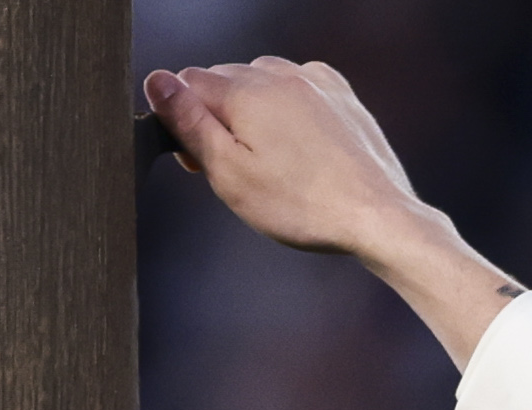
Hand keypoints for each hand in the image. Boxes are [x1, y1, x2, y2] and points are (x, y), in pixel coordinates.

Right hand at [143, 61, 521, 355]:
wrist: (375, 215)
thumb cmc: (300, 205)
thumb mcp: (229, 172)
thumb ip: (189, 122)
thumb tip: (156, 81)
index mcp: (244, 90)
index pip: (186, 84)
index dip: (182, 123)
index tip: (198, 161)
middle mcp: (278, 73)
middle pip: (223, 81)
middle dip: (216, 117)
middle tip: (233, 169)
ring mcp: (312, 79)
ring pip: (259, 82)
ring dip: (251, 112)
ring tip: (267, 162)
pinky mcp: (338, 93)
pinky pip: (296, 86)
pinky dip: (286, 108)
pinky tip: (296, 145)